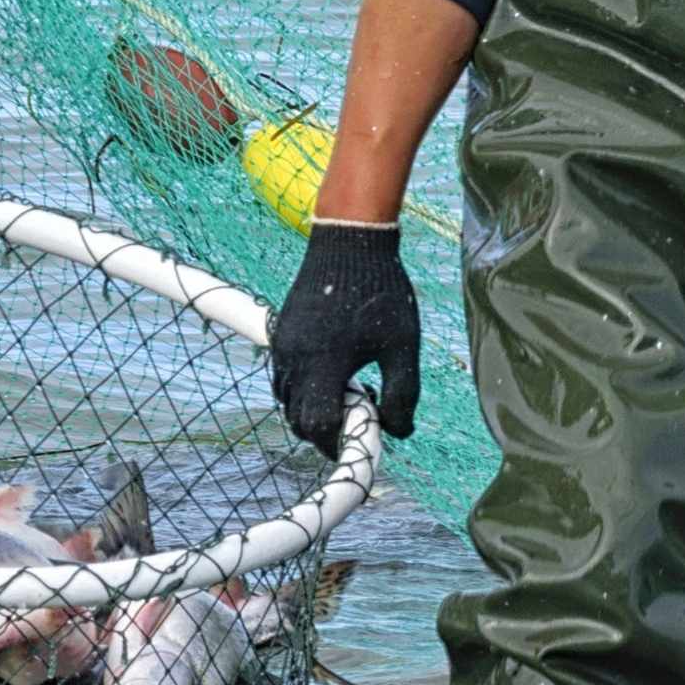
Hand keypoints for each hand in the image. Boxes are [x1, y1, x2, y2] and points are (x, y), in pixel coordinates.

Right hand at [270, 221, 421, 458]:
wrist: (348, 241)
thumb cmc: (381, 291)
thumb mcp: (402, 347)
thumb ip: (403, 395)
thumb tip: (399, 431)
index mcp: (324, 364)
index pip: (318, 425)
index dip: (339, 443)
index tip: (361, 441)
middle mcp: (295, 359)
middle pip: (298, 418)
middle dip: (325, 431)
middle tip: (358, 421)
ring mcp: (284, 346)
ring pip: (287, 399)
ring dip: (311, 410)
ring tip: (347, 397)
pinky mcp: (281, 333)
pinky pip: (282, 377)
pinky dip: (301, 390)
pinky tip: (331, 375)